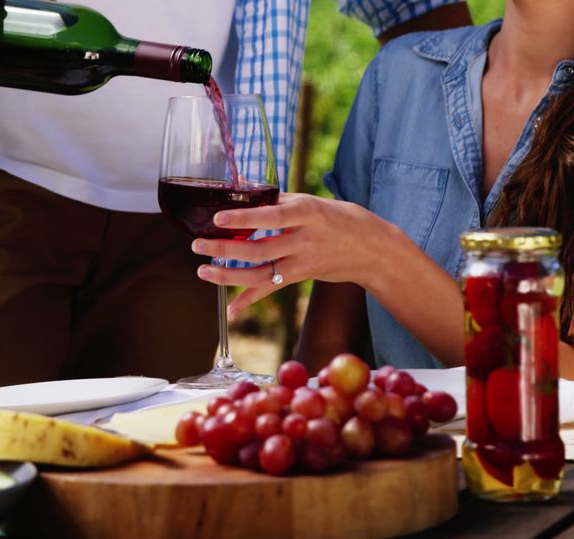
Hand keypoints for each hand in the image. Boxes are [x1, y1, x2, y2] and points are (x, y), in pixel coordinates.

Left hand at [191, 194, 394, 316]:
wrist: (375, 250)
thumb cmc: (343, 219)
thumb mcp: (316, 202)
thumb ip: (283, 201)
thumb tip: (248, 193)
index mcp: (308, 213)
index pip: (272, 216)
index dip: (244, 219)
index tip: (219, 219)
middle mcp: (305, 239)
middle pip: (260, 248)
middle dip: (225, 248)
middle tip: (198, 245)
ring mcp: (304, 261)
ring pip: (262, 273)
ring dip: (229, 275)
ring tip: (204, 271)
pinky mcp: (303, 276)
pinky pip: (272, 289)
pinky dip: (250, 300)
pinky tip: (231, 310)